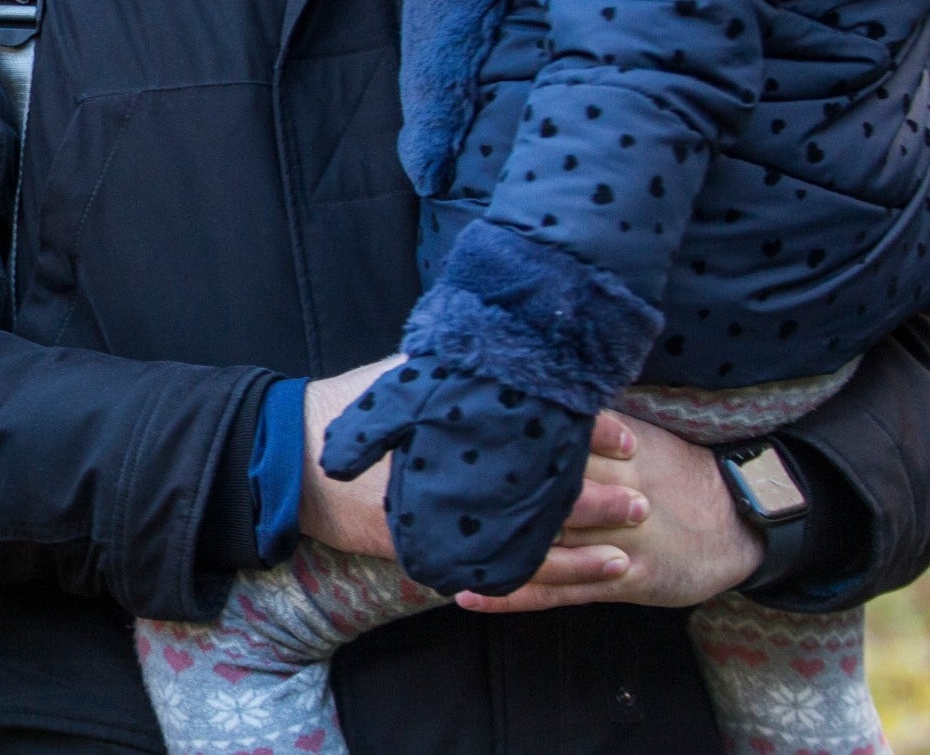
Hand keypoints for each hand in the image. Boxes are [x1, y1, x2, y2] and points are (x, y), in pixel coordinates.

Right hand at [300, 358, 648, 588]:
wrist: (286, 458)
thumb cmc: (346, 406)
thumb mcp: (404, 372)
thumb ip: (458, 366)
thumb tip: (510, 344)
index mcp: (453, 425)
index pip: (537, 428)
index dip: (586, 433)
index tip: (626, 438)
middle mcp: (451, 476)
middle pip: (540, 493)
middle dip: (595, 500)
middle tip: (642, 502)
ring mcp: (439, 521)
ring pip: (524, 546)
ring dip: (577, 554)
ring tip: (623, 557)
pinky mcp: (424, 553)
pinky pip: (486, 572)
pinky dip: (529, 582)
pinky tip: (564, 586)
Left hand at [453, 409, 763, 613]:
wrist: (744, 518)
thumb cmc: (677, 470)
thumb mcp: (632, 434)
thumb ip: (577, 423)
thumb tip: (513, 390)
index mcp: (607, 445)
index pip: (541, 435)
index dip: (487, 433)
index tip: (428, 426)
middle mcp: (608, 488)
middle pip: (533, 487)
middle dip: (476, 488)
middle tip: (410, 485)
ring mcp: (614, 537)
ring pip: (540, 542)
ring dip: (484, 544)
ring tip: (425, 546)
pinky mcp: (624, 578)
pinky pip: (561, 589)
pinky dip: (514, 593)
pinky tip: (470, 592)